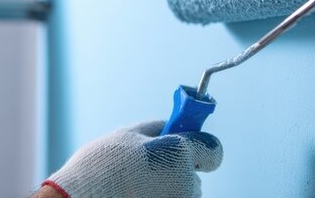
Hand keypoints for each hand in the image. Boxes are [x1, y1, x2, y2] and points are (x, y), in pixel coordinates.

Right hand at [42, 121, 221, 197]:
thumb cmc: (101, 167)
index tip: (189, 144)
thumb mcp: (128, 134)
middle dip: (178, 167)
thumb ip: (157, 128)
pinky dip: (159, 196)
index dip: (201, 145)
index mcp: (180, 153)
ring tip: (136, 184)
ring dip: (168, 186)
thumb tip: (171, 124)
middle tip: (148, 166)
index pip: (213, 148)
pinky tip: (137, 194)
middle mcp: (187, 181)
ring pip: (182, 190)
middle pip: (194, 171)